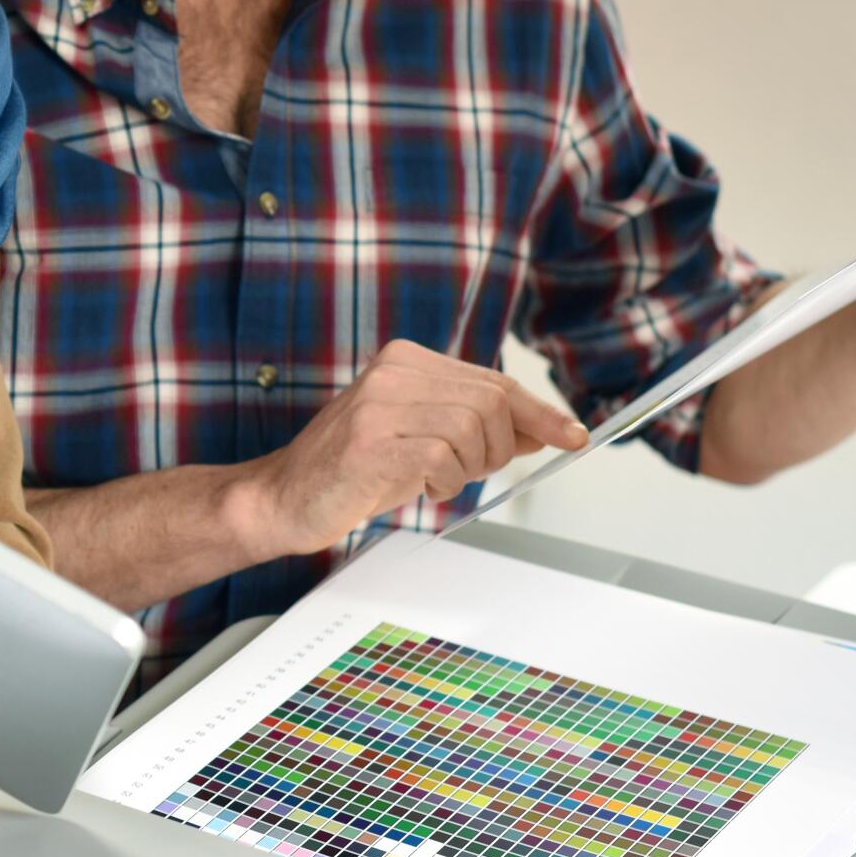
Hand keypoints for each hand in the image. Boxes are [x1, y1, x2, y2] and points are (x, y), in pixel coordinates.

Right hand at [232, 340, 586, 558]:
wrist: (282, 497)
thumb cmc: (350, 470)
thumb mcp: (421, 437)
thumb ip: (476, 427)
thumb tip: (541, 430)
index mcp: (407, 359)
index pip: (494, 382)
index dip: (541, 412)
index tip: (573, 435)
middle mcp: (394, 372)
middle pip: (493, 404)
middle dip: (498, 449)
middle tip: (467, 471)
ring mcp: (380, 405)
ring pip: (473, 431)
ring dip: (466, 469)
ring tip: (432, 479)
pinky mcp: (372, 443)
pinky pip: (443, 460)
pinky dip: (442, 483)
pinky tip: (415, 486)